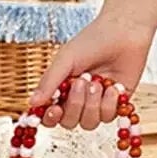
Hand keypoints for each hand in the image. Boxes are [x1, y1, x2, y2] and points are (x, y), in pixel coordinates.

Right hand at [25, 12, 155, 130]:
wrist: (124, 34)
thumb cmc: (92, 42)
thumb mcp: (66, 59)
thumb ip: (49, 81)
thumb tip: (32, 103)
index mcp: (61, 90)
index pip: (50, 115)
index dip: (50, 118)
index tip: (55, 109)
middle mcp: (78, 100)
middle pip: (69, 122)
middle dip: (75, 104)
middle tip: (82, 81)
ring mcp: (97, 104)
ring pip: (89, 123)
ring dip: (93, 104)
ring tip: (98, 82)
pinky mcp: (116, 104)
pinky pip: (108, 117)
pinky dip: (110, 102)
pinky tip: (113, 86)